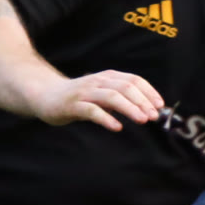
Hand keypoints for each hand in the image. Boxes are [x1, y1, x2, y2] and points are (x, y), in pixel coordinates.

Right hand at [34, 71, 164, 129]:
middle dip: (142, 101)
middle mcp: (97, 81)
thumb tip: (146, 110)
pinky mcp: (72, 105)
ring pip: (111, 97)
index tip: (159, 105)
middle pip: (125, 87)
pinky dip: (106, 118)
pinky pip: (91, 111)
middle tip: (153, 116)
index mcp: (107, 77)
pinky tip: (116, 127)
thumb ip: (120, 99)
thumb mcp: (101, 94)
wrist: (45, 95)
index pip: (133, 80)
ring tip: (141, 120)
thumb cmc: (78, 97)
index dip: (148, 91)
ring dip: (129, 108)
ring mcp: (84, 92)